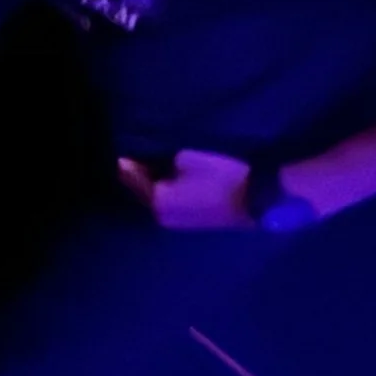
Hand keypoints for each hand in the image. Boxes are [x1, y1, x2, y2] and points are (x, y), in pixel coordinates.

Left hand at [118, 147, 253, 231]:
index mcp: (156, 201)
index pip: (132, 178)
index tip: (120, 153)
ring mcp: (175, 222)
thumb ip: (161, 160)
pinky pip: (167, 203)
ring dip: (151, 184)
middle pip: (141, 191)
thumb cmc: (220, 176)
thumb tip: (150, 162)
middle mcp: (160, 216)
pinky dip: (164, 191)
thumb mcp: (187, 159)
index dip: (126, 163)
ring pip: (154, 198)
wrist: (255, 199)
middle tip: (132, 158)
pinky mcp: (189, 222)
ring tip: (149, 166)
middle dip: (137, 175)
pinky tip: (168, 179)